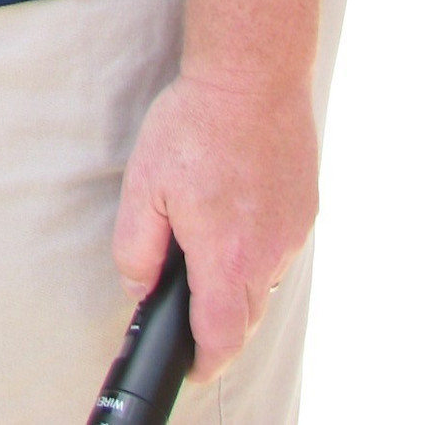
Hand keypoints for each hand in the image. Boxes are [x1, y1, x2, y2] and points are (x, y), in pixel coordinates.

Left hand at [112, 68, 318, 378]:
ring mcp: (292, 231)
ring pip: (265, 281)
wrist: (253, 75)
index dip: (205, 361)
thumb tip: (139, 287)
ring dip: (238, 278)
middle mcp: (268, 253)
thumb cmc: (194, 125)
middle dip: (218, 322)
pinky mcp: (305, 207)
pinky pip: (279, 246)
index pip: (221, 337)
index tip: (191, 365)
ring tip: (208, 239)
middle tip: (188, 303)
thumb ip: (136, 247)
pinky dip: (256, 244)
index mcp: (227, 256)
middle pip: (246, 317)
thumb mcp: (143, 184)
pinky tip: (235, 208)